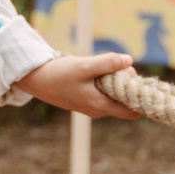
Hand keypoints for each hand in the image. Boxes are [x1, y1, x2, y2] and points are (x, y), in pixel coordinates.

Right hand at [17, 52, 139, 118]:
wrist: (36, 79)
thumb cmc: (60, 74)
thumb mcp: (85, 66)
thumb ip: (108, 63)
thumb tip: (130, 61)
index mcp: (100, 106)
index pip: (132, 112)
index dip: (137, 96)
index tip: (132, 77)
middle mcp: (98, 110)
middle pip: (125, 102)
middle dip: (127, 85)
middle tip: (119, 67)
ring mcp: (92, 106)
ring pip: (115, 96)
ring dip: (116, 82)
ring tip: (106, 67)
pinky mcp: (85, 99)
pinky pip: (104, 93)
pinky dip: (106, 82)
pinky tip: (96, 71)